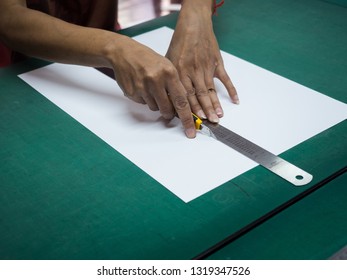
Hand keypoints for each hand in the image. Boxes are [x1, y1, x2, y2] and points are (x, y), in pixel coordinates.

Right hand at [107, 36, 195, 137]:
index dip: (187, 118)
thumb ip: (175, 85)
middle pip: (167, 110)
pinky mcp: (132, 93)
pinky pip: (143, 104)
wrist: (124, 53)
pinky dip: (144, 98)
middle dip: (169, 112)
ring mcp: (142, 87)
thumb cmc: (148, 60)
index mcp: (168, 73)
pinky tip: (142, 86)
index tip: (190, 130)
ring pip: (154, 108)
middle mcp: (155, 80)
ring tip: (151, 88)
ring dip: (155, 103)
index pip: (181, 101)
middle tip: (168, 107)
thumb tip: (183, 106)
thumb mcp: (167, 67)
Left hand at [166, 3, 238, 122]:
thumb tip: (168, 97)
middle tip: (210, 122)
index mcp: (181, 72)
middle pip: (200, 95)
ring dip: (215, 104)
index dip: (190, 108)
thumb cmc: (180, 43)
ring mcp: (207, 67)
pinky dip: (231, 89)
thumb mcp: (168, 60)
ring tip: (219, 116)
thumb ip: (170, 79)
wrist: (193, 25)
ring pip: (211, 89)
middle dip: (205, 110)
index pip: (185, 94)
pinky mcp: (217, 63)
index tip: (194, 119)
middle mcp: (194, 71)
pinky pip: (225, 78)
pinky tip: (235, 100)